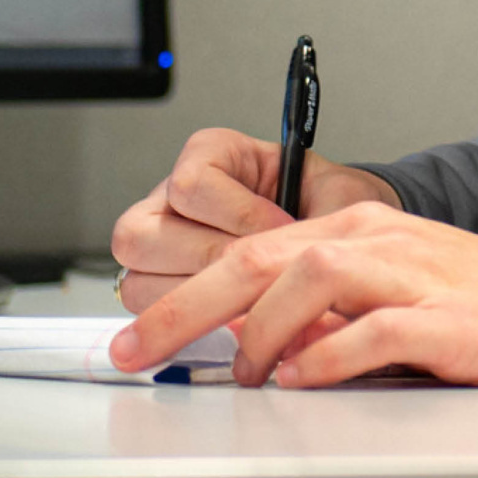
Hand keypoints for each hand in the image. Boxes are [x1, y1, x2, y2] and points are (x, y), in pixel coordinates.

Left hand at [108, 201, 477, 390]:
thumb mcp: (392, 300)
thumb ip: (327, 316)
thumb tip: (256, 350)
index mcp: (360, 230)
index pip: (249, 249)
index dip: (182, 292)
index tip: (133, 336)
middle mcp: (379, 240)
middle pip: (259, 256)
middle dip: (184, 307)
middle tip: (134, 350)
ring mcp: (414, 274)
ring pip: (310, 277)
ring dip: (259, 330)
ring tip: (240, 374)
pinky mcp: (448, 320)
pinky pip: (375, 329)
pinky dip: (329, 356)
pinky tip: (304, 379)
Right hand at [110, 127, 396, 311]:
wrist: (341, 239)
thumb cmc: (331, 212)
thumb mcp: (337, 199)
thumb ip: (320, 217)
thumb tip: (296, 256)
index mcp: (213, 155)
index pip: (191, 185)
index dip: (240, 216)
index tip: (283, 230)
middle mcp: (172, 197)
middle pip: (139, 235)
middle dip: (209, 261)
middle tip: (260, 274)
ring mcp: (159, 243)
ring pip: (136, 279)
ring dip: (194, 296)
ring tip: (246, 298)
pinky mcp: (159, 287)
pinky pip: (146, 311)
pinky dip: (191, 322)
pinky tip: (235, 319)